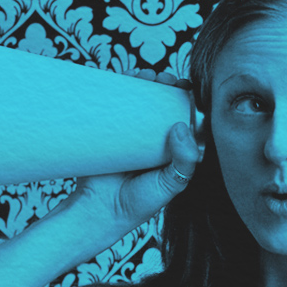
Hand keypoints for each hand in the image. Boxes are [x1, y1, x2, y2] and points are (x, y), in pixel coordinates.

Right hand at [66, 69, 203, 231]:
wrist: (100, 211)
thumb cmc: (138, 202)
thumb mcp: (171, 183)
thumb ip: (184, 160)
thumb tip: (180, 126)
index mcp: (174, 151)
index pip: (184, 118)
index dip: (187, 99)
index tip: (186, 87)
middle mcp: (154, 140)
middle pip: (163, 104)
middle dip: (166, 86)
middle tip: (164, 79)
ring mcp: (131, 135)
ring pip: (141, 102)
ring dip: (145, 82)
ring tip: (147, 75)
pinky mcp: (109, 133)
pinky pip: (115, 106)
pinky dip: (120, 89)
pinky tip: (126, 78)